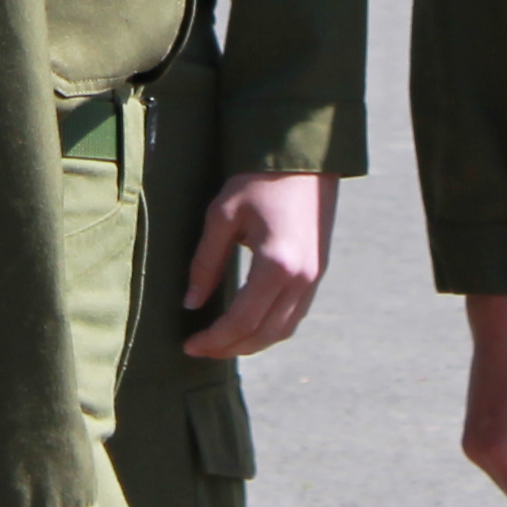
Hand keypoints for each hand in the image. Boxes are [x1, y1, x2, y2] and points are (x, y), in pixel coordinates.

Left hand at [182, 170, 339, 357]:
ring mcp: (314, 278)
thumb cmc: (259, 179)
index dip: (214, 339)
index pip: (242, 320)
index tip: (189, 345)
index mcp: (276, 265)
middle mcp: (301, 279)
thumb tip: (191, 303)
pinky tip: (248, 325)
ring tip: (221, 342)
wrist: (305, 157)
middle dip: (229, 348)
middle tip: (200, 349)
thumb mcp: (223, 214)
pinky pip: (294, 315)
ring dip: (251, 343)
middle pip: (263, 333)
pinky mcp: (318, 273)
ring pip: (282, 330)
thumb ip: (206, 262)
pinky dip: (269, 329)